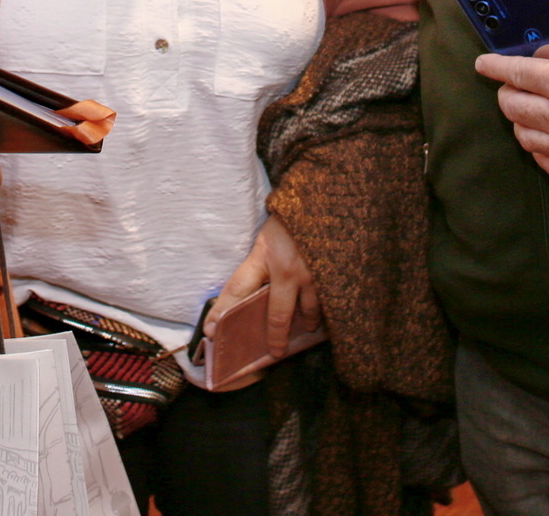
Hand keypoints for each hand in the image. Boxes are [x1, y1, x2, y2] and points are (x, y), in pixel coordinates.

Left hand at [205, 215, 320, 385]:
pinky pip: (331, 304)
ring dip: (306, 323)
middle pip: (277, 315)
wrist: (333, 195)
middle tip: (275, 353)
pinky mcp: (337, 277)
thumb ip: (259, 261)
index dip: (223, 311)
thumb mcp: (268, 233)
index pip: (238, 288)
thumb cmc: (295, 214)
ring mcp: (316, 276)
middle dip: (276, 338)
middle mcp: (289, 270)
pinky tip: (327, 314)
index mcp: (266, 254)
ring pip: (309, 313)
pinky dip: (327, 310)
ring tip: (306, 327)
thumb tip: (246, 291)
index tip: (211, 331)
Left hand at [472, 0, 548, 178]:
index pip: (513, 74)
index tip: (482, 63)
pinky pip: (547, 162)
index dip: (492, 66)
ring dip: (522, 119)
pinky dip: (540, 147)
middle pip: (512, 106)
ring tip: (536, 104)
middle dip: (508, 90)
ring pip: (524, 136)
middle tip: (521, 80)